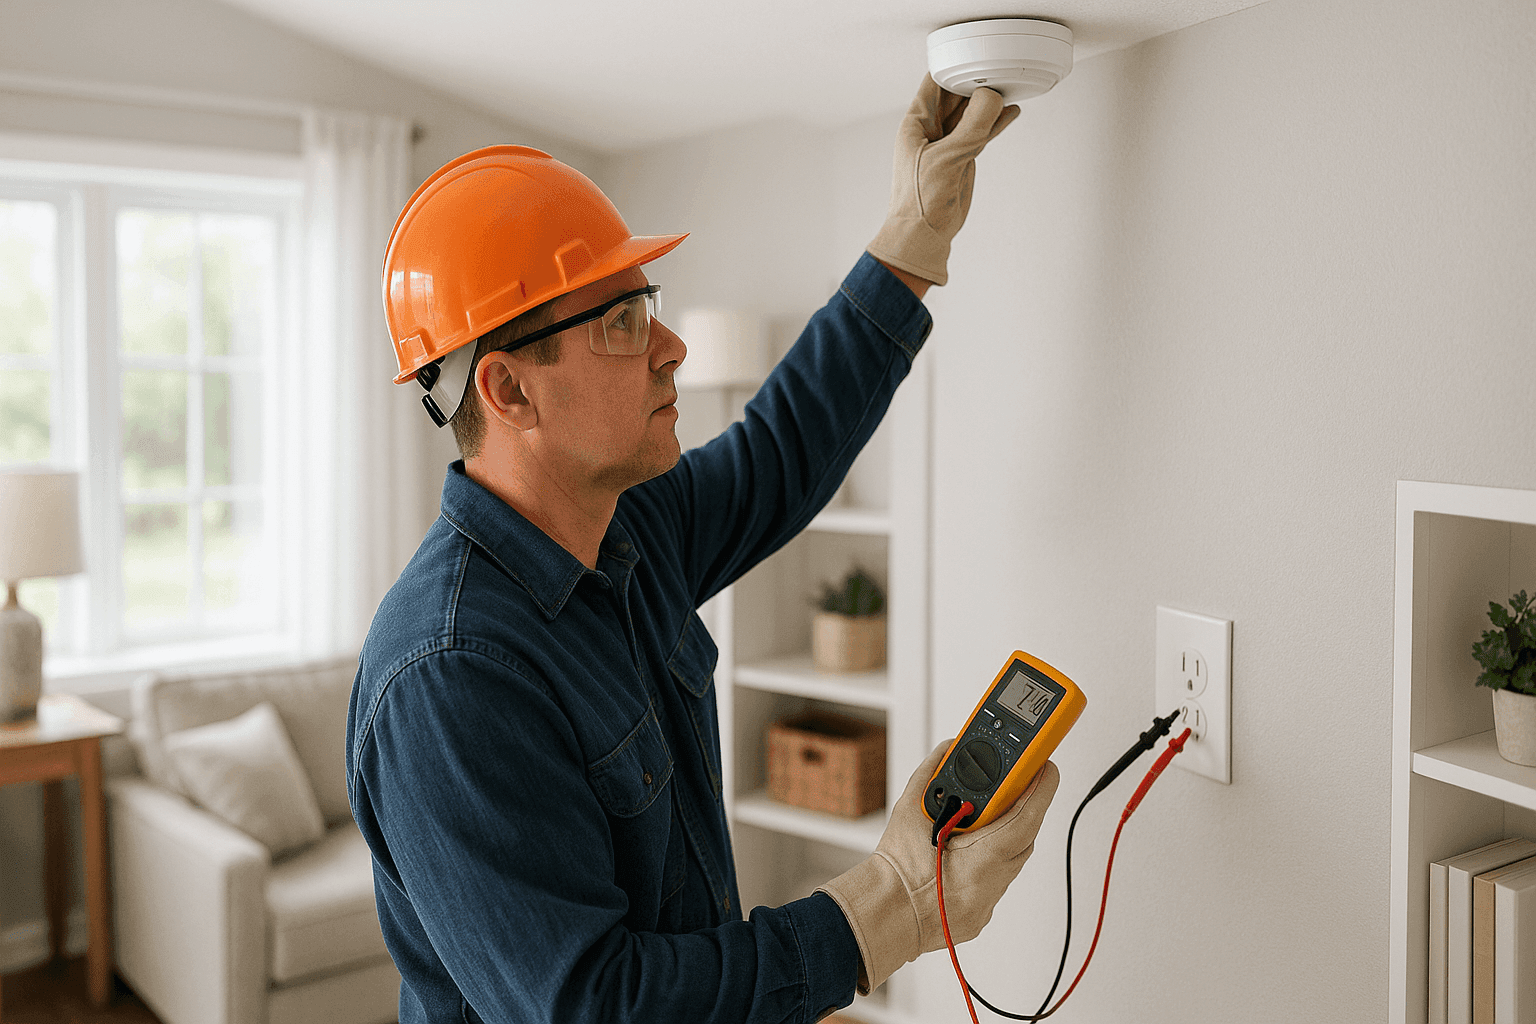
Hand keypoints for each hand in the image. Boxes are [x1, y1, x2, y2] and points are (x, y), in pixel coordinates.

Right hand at [818, 739, 1058, 992]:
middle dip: (1025, 809)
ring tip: (989, 813)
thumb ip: (931, 775)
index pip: (1023, 819)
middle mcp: (989, 884)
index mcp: (978, 859)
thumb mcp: (908, 811)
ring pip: (1011, 861)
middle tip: (1021, 783)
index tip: (1045, 767)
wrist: (880, 913)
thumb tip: (948, 751)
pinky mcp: (980, 914)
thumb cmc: (895, 870)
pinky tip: (972, 849)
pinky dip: (989, 861)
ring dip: (1007, 834)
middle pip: (1024, 839)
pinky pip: (996, 881)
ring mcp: (987, 902)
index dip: (1039, 790)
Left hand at [866, 75, 1020, 287]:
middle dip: (975, 79)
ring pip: (972, 113)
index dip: (952, 65)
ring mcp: (949, 144)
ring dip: (989, 100)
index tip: (973, 51)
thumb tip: (992, 97)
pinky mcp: (963, 158)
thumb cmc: (920, 200)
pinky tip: (1011, 110)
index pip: (934, 83)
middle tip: (998, 65)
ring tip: (1009, 83)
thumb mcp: (947, 158)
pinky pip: (982, 133)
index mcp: (917, 123)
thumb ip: (972, 127)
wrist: (923, 235)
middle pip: (956, 94)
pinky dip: (996, 122)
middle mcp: (932, 130)